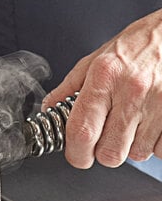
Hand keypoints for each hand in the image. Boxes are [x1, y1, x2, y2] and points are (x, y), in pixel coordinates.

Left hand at [42, 9, 161, 168]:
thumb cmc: (138, 45)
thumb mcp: (97, 58)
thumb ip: (70, 87)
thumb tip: (49, 109)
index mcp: (105, 77)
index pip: (82, 132)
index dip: (76, 153)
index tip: (77, 155)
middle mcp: (133, 91)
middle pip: (110, 153)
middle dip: (104, 153)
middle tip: (106, 137)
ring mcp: (160, 104)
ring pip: (137, 154)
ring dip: (131, 146)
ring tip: (133, 122)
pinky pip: (161, 150)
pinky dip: (154, 143)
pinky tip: (151, 123)